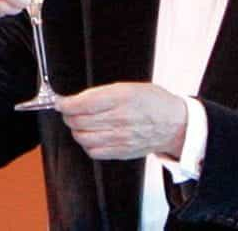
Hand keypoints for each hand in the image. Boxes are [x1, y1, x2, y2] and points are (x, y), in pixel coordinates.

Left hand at [55, 82, 187, 159]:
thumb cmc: (155, 103)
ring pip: (83, 137)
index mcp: (123, 97)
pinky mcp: (121, 151)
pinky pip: (93, 151)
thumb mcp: (132, 87)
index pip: (82, 103)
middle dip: (69, 115)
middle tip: (70, 111)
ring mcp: (120, 137)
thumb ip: (105, 93)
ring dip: (76, 130)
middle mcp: (120, 118)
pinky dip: (87, 144)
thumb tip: (78, 99)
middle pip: (79, 120)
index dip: (65, 103)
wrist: (176, 124)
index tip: (61, 102)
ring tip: (80, 123)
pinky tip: (92, 136)